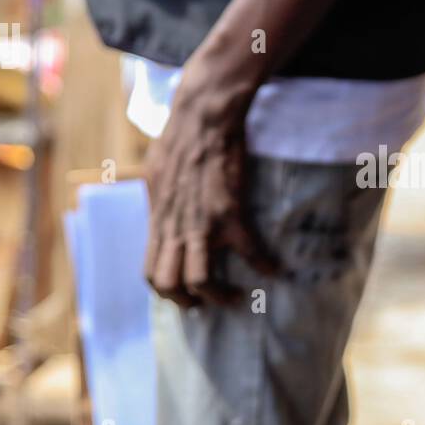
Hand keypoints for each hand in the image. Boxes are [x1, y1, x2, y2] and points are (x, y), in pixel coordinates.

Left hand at [142, 79, 278, 307]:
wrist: (203, 120)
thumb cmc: (177, 140)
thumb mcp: (155, 175)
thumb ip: (159, 202)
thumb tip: (161, 212)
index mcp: (158, 220)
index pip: (151, 271)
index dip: (166, 292)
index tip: (184, 295)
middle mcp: (175, 228)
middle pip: (169, 284)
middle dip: (188, 302)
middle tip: (206, 303)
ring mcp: (201, 224)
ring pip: (200, 281)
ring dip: (219, 296)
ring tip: (235, 296)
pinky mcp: (230, 214)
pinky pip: (249, 253)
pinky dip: (264, 266)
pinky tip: (274, 270)